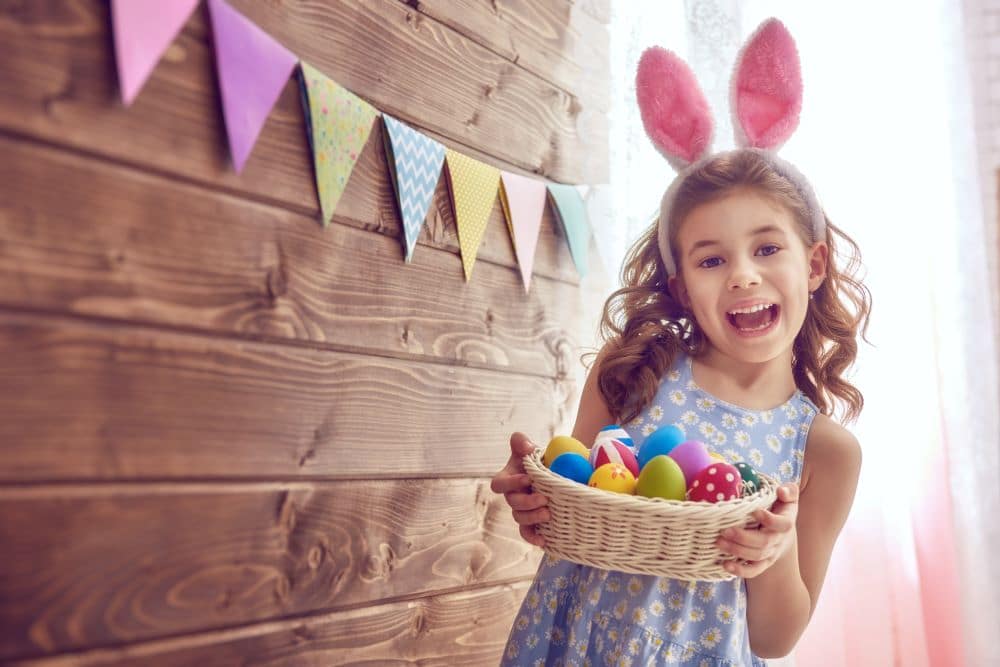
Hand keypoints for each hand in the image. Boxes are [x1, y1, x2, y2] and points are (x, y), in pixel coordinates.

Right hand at [490, 432, 549, 546]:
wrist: (553, 471)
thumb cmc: (536, 459)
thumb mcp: (528, 448)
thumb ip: (521, 442)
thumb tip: (522, 444)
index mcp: (507, 478)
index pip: (499, 484)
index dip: (511, 483)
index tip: (528, 478)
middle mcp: (512, 496)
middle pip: (512, 503)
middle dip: (527, 502)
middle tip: (544, 499)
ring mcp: (522, 510)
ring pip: (520, 519)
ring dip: (532, 518)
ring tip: (548, 514)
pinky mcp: (533, 521)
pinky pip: (528, 533)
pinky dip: (533, 538)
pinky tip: (543, 540)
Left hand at [716, 483, 798, 577]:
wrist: (783, 534)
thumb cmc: (781, 509)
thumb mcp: (788, 497)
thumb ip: (788, 491)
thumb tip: (781, 490)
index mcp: (786, 522)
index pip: (782, 524)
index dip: (770, 519)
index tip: (754, 511)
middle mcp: (779, 539)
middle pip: (764, 542)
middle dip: (744, 538)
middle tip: (725, 531)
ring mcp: (771, 553)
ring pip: (756, 556)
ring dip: (737, 551)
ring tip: (719, 542)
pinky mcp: (763, 563)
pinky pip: (753, 571)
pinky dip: (740, 571)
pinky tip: (726, 565)